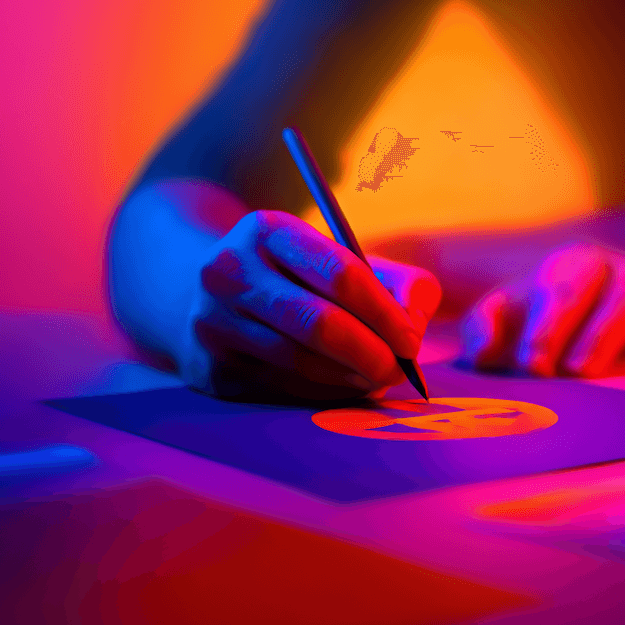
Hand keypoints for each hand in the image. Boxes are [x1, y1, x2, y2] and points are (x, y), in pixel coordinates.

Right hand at [182, 210, 440, 400]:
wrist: (211, 294)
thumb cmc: (302, 278)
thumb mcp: (347, 259)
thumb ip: (400, 284)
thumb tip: (414, 328)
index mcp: (269, 230)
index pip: (340, 273)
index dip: (383, 312)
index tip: (410, 340)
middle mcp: (230, 271)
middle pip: (319, 324)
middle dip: (371, 353)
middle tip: (398, 370)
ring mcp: (212, 322)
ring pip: (301, 362)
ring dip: (350, 378)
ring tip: (374, 376)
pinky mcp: (210, 368)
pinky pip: (283, 390)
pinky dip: (323, 394)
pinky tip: (340, 384)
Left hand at [460, 243, 624, 377]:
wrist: (596, 326)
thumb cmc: (543, 326)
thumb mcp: (507, 323)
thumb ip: (484, 330)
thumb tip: (481, 352)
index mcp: (566, 266)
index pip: (555, 292)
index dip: (544, 329)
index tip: (533, 365)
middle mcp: (607, 267)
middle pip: (590, 289)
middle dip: (573, 329)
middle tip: (561, 371)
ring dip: (608, 334)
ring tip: (588, 372)